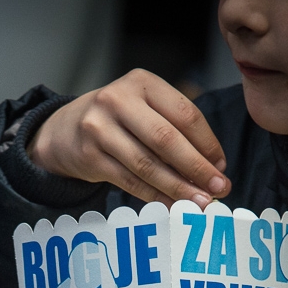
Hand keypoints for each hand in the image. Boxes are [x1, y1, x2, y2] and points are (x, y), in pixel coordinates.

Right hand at [27, 69, 230, 206]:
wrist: (65, 130)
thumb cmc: (118, 120)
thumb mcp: (143, 107)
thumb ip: (175, 128)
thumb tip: (213, 167)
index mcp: (141, 82)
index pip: (184, 114)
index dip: (207, 143)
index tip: (221, 166)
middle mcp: (117, 100)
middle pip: (166, 139)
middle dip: (197, 167)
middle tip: (220, 188)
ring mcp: (99, 128)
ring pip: (147, 164)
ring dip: (178, 187)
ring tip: (200, 203)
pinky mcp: (89, 156)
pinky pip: (130, 181)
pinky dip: (155, 196)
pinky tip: (173, 205)